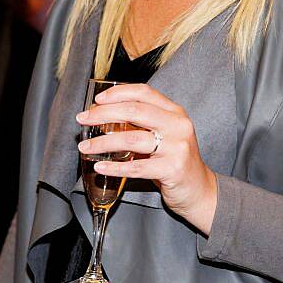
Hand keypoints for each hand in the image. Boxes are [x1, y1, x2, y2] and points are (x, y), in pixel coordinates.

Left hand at [77, 82, 217, 234]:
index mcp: (175, 113)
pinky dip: (115, 167)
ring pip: (132, 139)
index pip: (144, 93)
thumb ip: (142, 125)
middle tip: (84, 119)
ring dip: (103, 142)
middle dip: (104, 114)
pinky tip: (100, 167)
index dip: (118, 93)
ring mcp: (177, 147)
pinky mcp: (172, 169)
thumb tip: (104, 116)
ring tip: (85, 146)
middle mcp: (178, 126)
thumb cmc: (174, 161)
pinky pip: (136, 167)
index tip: (97, 100)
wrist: (199, 190)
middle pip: (135, 111)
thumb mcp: (164, 136)